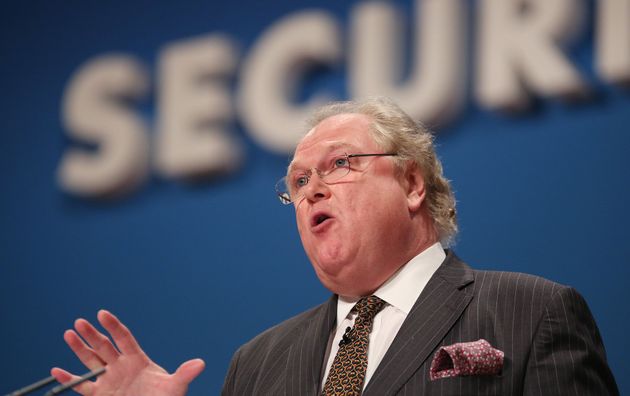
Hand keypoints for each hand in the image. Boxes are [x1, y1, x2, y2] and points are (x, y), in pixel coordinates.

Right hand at [51, 310, 204, 395]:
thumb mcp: (175, 387)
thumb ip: (184, 374)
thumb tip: (200, 364)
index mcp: (138, 359)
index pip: (123, 338)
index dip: (113, 326)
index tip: (102, 314)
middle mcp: (121, 366)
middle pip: (104, 346)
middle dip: (92, 334)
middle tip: (80, 321)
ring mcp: (110, 379)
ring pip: (91, 360)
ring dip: (79, 348)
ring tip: (69, 333)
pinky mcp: (101, 395)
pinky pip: (82, 385)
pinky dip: (69, 378)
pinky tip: (57, 369)